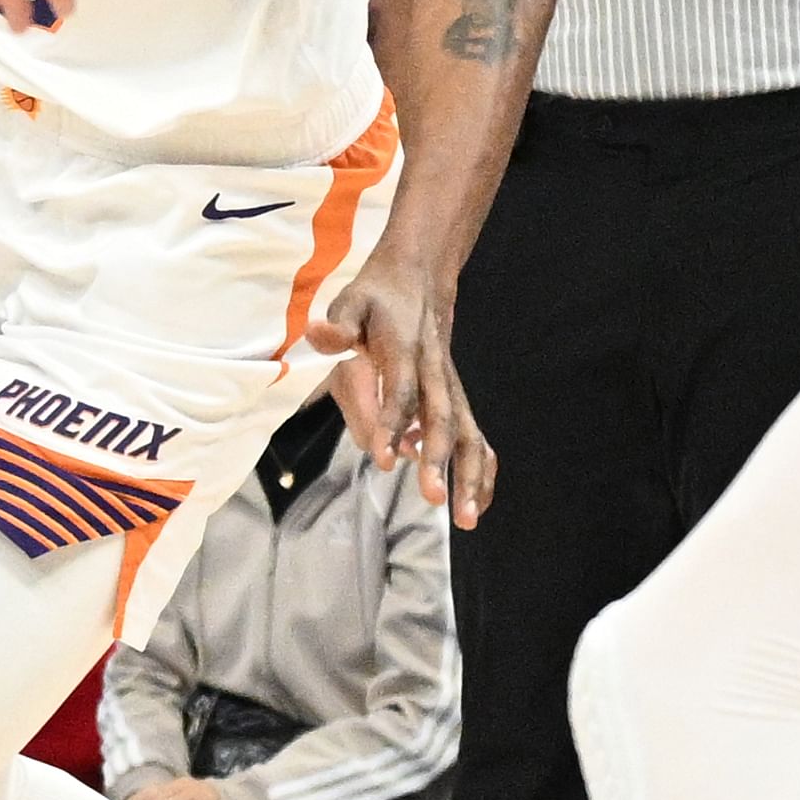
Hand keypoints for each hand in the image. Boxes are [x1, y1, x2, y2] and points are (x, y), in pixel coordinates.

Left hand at [301, 246, 491, 519]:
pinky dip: (481, 472)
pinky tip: (476, 506)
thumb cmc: (377, 298)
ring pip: (469, 435)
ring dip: (470, 476)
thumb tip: (318, 334)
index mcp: (407, 351)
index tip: (385, 460)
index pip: (402, 391)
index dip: (394, 424)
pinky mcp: (456, 401)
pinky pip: (476, 440)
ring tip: (467, 519)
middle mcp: (436, 374)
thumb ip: (338, 325)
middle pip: (443, 419)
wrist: (419, 280)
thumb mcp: (351, 301)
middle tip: (434, 499)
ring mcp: (451, 389)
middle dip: (440, 461)